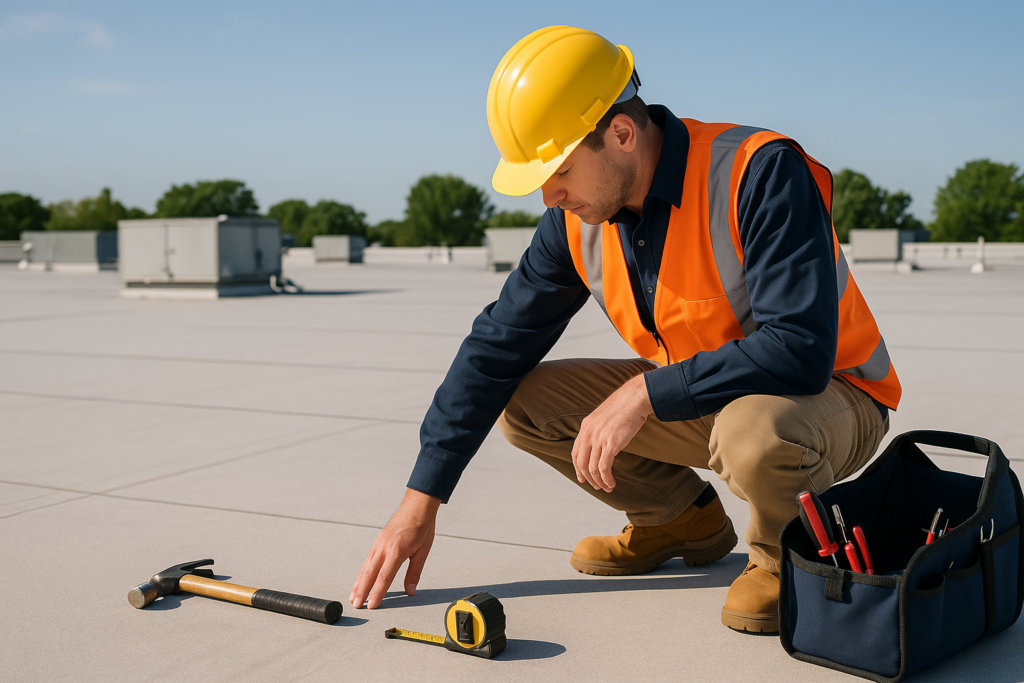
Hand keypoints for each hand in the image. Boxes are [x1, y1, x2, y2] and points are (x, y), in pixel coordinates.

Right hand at [350, 488, 440, 608]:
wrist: (417, 507)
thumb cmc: (422, 527)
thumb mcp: (423, 551)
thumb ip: (414, 572)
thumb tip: (410, 591)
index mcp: (397, 551)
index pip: (384, 577)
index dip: (377, 593)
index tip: (372, 605)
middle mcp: (384, 548)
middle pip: (369, 574)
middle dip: (362, 591)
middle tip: (356, 605)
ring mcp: (379, 544)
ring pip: (365, 567)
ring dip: (358, 583)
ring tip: (353, 596)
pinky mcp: (377, 541)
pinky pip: (367, 560)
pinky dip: (361, 572)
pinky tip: (359, 580)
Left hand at [571, 373, 652, 492]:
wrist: (635, 399)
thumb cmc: (624, 407)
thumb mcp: (604, 417)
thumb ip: (599, 430)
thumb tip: (601, 445)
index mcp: (585, 427)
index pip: (575, 453)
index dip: (577, 468)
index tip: (582, 478)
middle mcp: (589, 433)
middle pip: (582, 463)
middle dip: (589, 479)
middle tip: (597, 487)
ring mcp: (599, 439)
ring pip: (593, 468)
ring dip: (599, 482)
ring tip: (607, 487)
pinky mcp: (611, 444)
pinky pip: (604, 468)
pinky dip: (607, 478)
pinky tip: (612, 483)